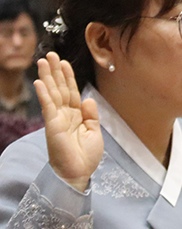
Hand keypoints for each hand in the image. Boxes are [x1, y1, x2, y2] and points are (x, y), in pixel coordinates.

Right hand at [35, 52, 102, 191]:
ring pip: (52, 93)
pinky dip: (44, 94)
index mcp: (77, 116)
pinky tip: (39, 82)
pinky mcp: (52, 125)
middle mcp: (65, 114)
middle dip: (55, 71)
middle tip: (50, 54)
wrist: (79, 173)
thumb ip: (91, 115)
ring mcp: (57, 119)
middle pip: (60, 88)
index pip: (71, 92)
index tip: (64, 62)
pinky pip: (48, 106)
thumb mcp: (94, 132)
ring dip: (47, 77)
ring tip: (43, 61)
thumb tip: (87, 98)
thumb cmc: (86, 156)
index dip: (68, 77)